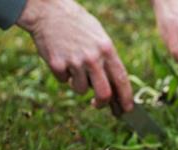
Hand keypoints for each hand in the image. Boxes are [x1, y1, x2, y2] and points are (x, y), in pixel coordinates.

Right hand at [17, 0, 133, 110]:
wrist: (49, 12)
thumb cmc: (79, 26)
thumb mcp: (100, 39)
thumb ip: (108, 61)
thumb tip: (115, 88)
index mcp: (107, 50)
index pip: (121, 80)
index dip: (126, 98)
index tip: (127, 109)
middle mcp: (93, 58)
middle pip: (103, 93)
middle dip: (102, 104)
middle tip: (98, 104)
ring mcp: (75, 62)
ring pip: (81, 89)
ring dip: (78, 84)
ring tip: (74, 67)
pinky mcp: (57, 64)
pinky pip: (63, 80)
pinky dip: (63, 75)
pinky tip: (62, 59)